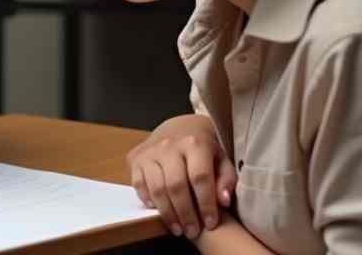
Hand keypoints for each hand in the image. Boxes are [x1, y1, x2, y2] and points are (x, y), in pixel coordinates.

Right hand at [127, 114, 235, 239]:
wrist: (179, 129)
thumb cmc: (204, 150)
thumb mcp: (222, 159)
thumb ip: (226, 179)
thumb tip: (222, 201)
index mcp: (195, 143)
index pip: (200, 177)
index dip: (206, 203)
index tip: (211, 223)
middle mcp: (170, 145)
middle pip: (176, 185)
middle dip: (185, 213)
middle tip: (192, 231)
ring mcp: (150, 152)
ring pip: (156, 187)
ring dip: (167, 213)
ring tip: (177, 228)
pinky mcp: (135, 158)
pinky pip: (138, 183)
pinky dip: (148, 200)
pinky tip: (158, 211)